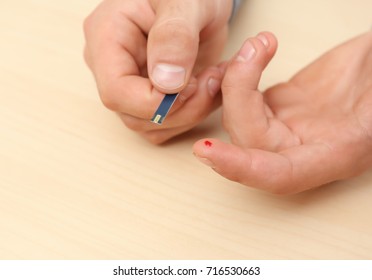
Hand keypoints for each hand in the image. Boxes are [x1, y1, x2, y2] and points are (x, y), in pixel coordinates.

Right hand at [83, 0, 232, 143]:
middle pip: (134, 115)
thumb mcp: (186, 0)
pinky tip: (209, 90)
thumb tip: (166, 82)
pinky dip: (192, 115)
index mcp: (106, 37)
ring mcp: (130, 84)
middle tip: (212, 81)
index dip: (156, 101)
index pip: (116, 92)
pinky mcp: (149, 96)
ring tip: (215, 80)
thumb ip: (175, 35)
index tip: (192, 84)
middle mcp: (112, 66)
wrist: (200, 0)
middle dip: (181, 109)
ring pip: (151, 126)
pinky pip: (165, 125)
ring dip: (190, 113)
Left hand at [193, 31, 371, 193]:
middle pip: (248, 137)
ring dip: (236, 78)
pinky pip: (244, 94)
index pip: (278, 174)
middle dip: (238, 94)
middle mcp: (301, 146)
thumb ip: (368, 114)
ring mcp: (285, 123)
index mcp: (331, 155)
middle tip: (253, 50)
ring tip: (258, 44)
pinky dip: (240, 72)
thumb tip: (360, 109)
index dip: (243, 168)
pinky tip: (254, 49)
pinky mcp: (277, 102)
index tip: (208, 152)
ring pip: (241, 114)